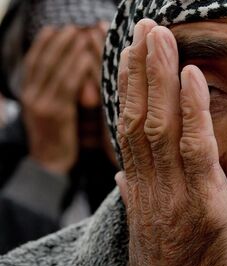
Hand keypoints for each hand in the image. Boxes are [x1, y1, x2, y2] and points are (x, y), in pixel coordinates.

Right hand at [20, 26, 98, 173]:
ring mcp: (41, 104)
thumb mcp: (58, 112)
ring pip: (55, 69)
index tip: (55, 29)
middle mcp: (31, 96)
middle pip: (44, 60)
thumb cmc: (63, 140)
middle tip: (73, 27)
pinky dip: (76, 69)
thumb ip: (62, 94)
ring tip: (81, 35)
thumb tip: (78, 69)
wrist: (52, 166)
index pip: (34, 61)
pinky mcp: (55, 113)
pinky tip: (86, 57)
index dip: (43, 44)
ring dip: (68, 49)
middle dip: (58, 42)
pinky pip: (66, 85)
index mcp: (29, 94)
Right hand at [114, 20, 226, 265]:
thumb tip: (129, 176)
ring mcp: (174, 197)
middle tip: (142, 28)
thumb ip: (145, 199)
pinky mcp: (202, 208)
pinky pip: (194, 151)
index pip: (131, 131)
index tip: (132, 55)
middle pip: (138, 118)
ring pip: (159, 126)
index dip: (130, 89)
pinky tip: (190, 77)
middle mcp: (151, 188)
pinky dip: (191, 111)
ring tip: (158, 35)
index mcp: (143, 193)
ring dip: (159, 77)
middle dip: (139, 70)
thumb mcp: (157, 234)